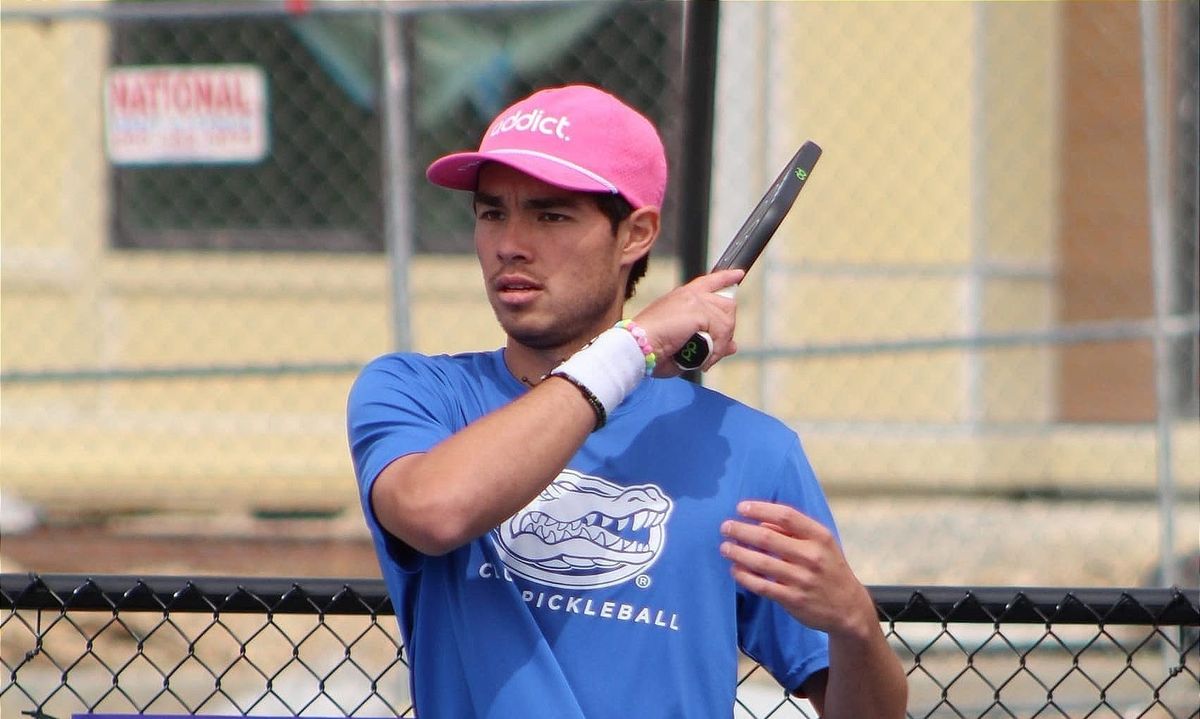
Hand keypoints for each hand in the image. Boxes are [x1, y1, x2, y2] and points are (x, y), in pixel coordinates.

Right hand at [632, 269, 743, 375]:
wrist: (636, 347)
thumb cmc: (652, 349)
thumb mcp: (684, 344)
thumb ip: (709, 342)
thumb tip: (732, 346)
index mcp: (683, 297)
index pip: (710, 281)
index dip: (725, 278)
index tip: (738, 275)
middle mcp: (690, 295)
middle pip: (727, 305)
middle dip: (725, 331)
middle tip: (712, 352)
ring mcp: (695, 301)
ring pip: (727, 321)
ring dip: (719, 345)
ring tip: (704, 359)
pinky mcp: (698, 311)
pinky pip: (721, 331)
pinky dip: (715, 350)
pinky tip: (703, 360)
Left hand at [720, 501, 877, 640]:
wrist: (848, 608)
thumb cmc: (829, 568)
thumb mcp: (821, 544)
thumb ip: (793, 531)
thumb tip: (760, 522)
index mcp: (819, 537)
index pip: (786, 515)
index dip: (760, 509)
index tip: (740, 508)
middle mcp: (812, 556)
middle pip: (768, 538)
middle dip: (741, 531)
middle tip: (725, 527)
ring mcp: (802, 579)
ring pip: (761, 562)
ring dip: (738, 553)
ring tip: (724, 547)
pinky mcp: (793, 599)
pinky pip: (762, 585)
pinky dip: (744, 576)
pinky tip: (734, 570)